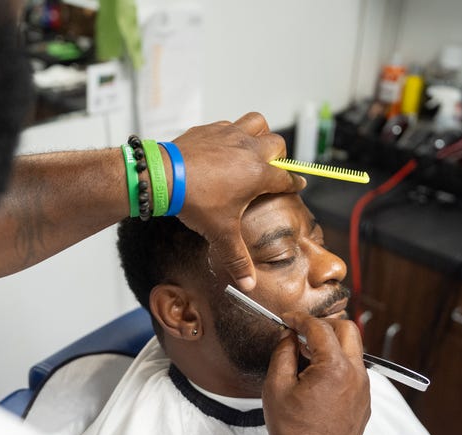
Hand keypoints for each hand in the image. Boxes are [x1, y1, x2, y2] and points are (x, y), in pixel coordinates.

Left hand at [173, 112, 305, 290]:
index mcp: (258, 174)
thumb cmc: (195, 201)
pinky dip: (232, 133)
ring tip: (252, 149)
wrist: (164, 176)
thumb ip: (237, 258)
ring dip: (260, 133)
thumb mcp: (220, 233)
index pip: (286, 177)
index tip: (297, 185)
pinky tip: (223, 148)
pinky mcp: (210, 129)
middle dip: (279, 156)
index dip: (294, 183)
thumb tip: (248, 284)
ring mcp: (229, 135)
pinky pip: (229, 124)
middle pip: (277, 145)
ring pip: (257, 122)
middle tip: (270, 170)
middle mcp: (249, 149)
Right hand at [262, 312, 370, 434]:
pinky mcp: (363, 400)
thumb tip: (287, 336)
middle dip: (323, 324)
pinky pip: (354, 369)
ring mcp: (363, 388)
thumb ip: (282, 353)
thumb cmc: (296, 433)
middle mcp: (356, 375)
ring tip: (306, 354)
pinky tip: (317, 373)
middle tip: (302, 330)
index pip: (319, 327)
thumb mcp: (276, 388)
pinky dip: (337, 361)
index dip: (300, 318)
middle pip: (347, 329)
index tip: (288, 319)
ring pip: (353, 349)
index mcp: (335, 369)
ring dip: (331, 343)